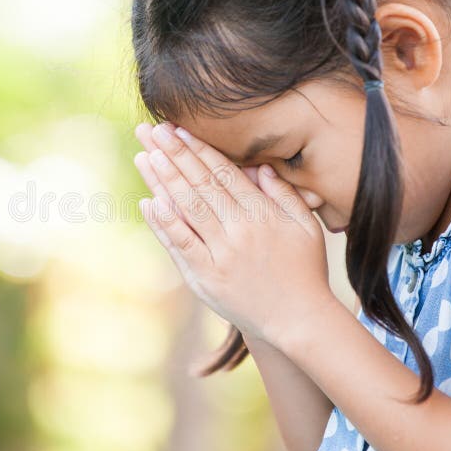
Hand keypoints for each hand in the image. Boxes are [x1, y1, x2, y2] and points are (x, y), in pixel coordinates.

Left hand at [132, 121, 335, 347]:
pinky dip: (163, 223)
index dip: (199, 150)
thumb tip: (259, 167)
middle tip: (152, 131)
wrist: (299, 320)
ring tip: (145, 156)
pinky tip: (148, 202)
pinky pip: (180, 244)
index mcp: (262, 214)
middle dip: (174, 155)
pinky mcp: (206, 277)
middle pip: (199, 185)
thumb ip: (284, 194)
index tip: (179, 130)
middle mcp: (238, 231)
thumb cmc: (305, 270)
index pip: (223, 174)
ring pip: (186, 209)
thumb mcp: (305, 227)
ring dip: (163, 181)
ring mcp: (219, 254)